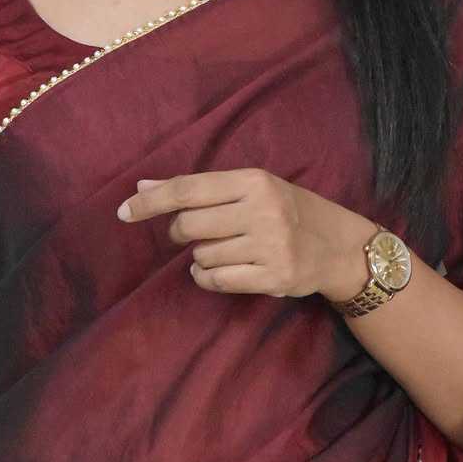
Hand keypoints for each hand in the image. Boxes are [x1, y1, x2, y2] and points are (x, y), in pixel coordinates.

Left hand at [115, 168, 373, 299]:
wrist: (339, 246)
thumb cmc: (288, 211)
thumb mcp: (252, 189)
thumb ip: (198, 189)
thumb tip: (141, 186)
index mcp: (254, 181)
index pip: (189, 189)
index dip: (151, 202)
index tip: (123, 212)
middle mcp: (263, 210)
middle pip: (189, 226)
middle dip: (180, 233)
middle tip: (194, 234)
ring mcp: (270, 245)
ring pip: (201, 256)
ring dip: (201, 257)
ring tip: (225, 250)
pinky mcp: (274, 277)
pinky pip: (216, 281)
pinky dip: (207, 278)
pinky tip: (219, 270)